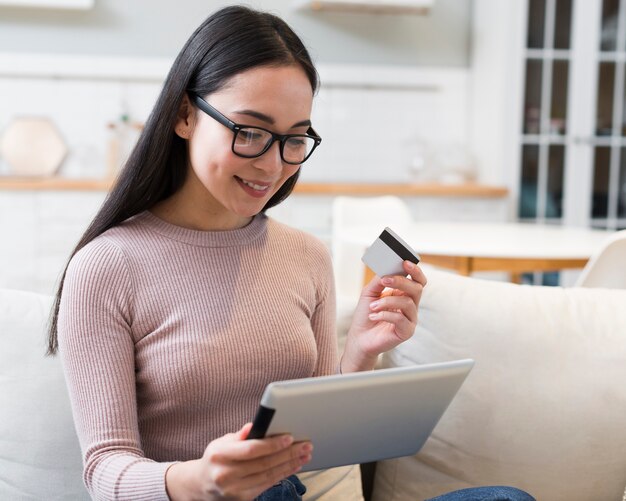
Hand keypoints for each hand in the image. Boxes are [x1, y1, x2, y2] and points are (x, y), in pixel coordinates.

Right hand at [165, 423, 311, 500]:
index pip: (251, 449)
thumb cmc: (216, 458)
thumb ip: (239, 435)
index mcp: (220, 455)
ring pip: (269, 475)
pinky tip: (294, 465)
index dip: (272, 444)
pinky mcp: (243, 498)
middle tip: (305, 445)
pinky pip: (267, 484)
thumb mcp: (221, 442)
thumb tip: (255, 425)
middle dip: (288, 453)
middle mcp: (226, 474)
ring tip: (304, 454)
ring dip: (290, 464)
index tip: (289, 437)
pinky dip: (283, 474)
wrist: (201, 484)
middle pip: (264, 463)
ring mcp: (234, 490)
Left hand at [341, 260, 426, 372]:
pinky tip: (373, 316)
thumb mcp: (370, 292)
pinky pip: (401, 319)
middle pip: (417, 288)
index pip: (418, 280)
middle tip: (384, 280)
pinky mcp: (407, 332)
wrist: (360, 337)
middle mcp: (410, 305)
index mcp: (404, 294)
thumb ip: (379, 280)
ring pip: (408, 303)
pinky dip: (385, 315)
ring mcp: (410, 319)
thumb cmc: (366, 314)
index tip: (405, 262)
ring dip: (387, 302)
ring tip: (372, 306)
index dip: (415, 270)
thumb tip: (387, 270)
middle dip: (401, 282)